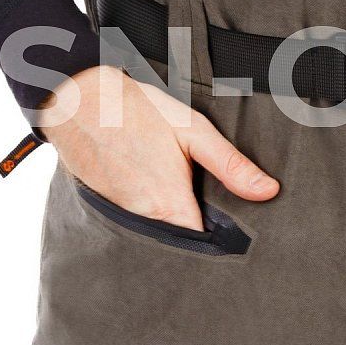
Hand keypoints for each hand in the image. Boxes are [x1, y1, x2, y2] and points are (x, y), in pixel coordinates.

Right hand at [40, 66, 278, 230]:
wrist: (76, 98)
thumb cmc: (138, 110)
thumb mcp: (193, 130)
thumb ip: (230, 165)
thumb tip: (268, 192)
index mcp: (169, 205)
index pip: (204, 246)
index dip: (224, 242)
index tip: (241, 236)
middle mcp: (143, 220)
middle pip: (181, 242)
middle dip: (200, 236)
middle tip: (221, 216)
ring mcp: (120, 216)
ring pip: (159, 232)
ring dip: (176, 222)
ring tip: (190, 199)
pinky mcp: (106, 208)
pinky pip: (138, 222)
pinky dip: (152, 212)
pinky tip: (159, 189)